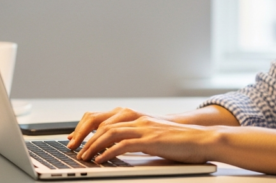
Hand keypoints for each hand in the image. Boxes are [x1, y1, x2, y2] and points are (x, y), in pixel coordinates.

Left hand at [76, 116, 218, 163]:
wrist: (201, 139)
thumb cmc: (178, 141)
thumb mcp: (152, 136)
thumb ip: (134, 138)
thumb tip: (114, 149)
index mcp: (135, 116)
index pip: (102, 117)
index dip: (85, 127)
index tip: (74, 138)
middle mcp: (137, 118)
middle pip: (101, 123)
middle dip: (83, 136)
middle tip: (73, 149)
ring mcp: (143, 127)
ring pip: (109, 132)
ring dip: (93, 145)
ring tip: (83, 156)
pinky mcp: (150, 139)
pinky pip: (123, 144)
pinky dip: (108, 152)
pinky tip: (101, 159)